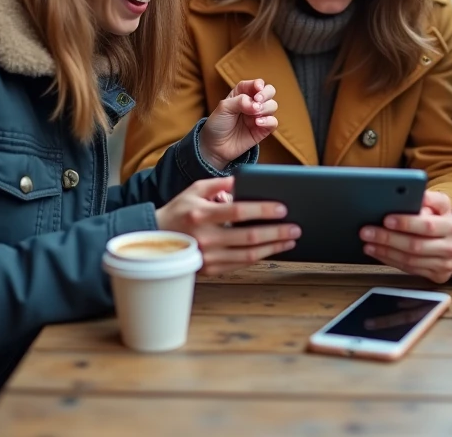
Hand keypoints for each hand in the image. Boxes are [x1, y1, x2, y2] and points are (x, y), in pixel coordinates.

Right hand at [155, 176, 299, 275]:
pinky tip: (272, 249)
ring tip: (290, 240)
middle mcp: (205, 238)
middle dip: (276, 232)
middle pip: (248, 237)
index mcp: (201, 215)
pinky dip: (259, 257)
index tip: (282, 208)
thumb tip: (245, 181)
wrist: (156, 238)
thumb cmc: (179, 211)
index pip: (237, 212)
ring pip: (248, 255)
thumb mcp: (195, 190)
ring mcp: (208, 257)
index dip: (261, 210)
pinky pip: (240, 264)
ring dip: (273, 248)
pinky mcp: (210, 270)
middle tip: (295, 228)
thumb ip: (220, 183)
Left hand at [200, 79, 277, 170]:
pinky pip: (273, 122)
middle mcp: (252, 104)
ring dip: (265, 108)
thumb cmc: (217, 125)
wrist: (214, 147)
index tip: (257, 89)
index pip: (255, 84)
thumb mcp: (223, 108)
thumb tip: (255, 104)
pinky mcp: (262, 130)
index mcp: (241, 95)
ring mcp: (258, 117)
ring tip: (254, 114)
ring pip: (272, 106)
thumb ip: (240, 101)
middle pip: (269, 91)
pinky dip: (268, 121)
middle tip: (257, 100)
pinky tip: (257, 123)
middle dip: (266, 93)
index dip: (258, 84)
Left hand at [360, 191, 451, 283]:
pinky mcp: (439, 275)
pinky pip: (410, 269)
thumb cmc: (440, 219)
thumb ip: (427, 199)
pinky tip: (378, 252)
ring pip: (410, 260)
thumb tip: (409, 196)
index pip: (427, 224)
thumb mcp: (438, 204)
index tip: (386, 219)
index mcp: (451, 224)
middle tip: (366, 232)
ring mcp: (446, 263)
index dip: (405, 223)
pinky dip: (390, 260)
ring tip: (367, 243)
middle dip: (388, 238)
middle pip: (415, 245)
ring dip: (385, 251)